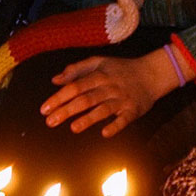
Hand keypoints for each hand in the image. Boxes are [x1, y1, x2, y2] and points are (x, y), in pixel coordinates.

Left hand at [41, 49, 179, 136]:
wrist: (152, 73)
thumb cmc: (120, 69)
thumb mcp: (99, 62)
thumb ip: (76, 69)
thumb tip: (55, 80)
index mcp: (98, 75)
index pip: (75, 86)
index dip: (59, 97)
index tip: (44, 109)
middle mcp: (109, 87)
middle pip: (85, 99)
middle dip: (67, 110)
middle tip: (50, 122)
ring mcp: (122, 99)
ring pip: (103, 109)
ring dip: (88, 119)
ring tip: (73, 128)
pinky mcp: (133, 111)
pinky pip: (124, 120)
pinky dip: (115, 126)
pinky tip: (105, 133)